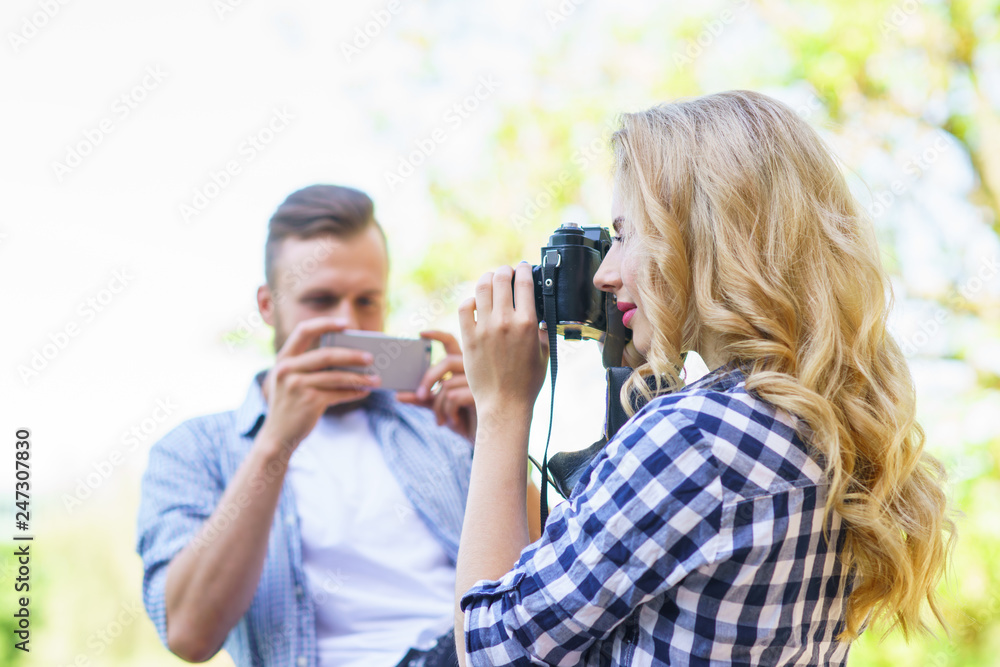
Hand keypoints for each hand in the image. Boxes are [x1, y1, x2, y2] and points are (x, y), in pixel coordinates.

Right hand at [259, 317, 380, 450]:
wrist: (278, 437)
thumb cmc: (292, 405)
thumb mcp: (293, 381)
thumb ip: (311, 367)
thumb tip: (349, 357)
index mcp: (283, 359)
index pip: (303, 331)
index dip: (325, 324)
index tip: (346, 324)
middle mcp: (286, 369)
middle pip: (327, 354)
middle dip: (352, 355)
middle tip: (372, 357)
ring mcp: (296, 386)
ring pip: (336, 376)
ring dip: (359, 377)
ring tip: (376, 379)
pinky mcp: (309, 402)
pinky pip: (338, 393)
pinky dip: (354, 392)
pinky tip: (365, 392)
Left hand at [397, 331, 476, 441]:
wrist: (486, 439)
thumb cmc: (465, 420)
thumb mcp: (440, 407)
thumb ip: (422, 399)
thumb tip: (398, 395)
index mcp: (464, 366)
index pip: (452, 342)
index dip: (437, 335)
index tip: (421, 333)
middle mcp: (474, 370)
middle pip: (446, 362)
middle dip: (429, 378)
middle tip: (420, 395)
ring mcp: (480, 382)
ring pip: (447, 385)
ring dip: (437, 406)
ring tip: (441, 420)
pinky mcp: (482, 396)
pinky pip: (453, 398)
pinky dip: (448, 412)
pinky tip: (453, 421)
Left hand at [458, 264, 548, 415]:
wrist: (504, 404)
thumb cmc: (527, 383)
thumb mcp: (544, 353)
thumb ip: (542, 330)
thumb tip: (539, 315)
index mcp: (527, 323)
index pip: (524, 283)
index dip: (523, 270)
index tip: (523, 268)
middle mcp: (504, 322)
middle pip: (501, 279)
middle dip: (505, 270)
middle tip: (506, 272)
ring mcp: (484, 328)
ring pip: (481, 288)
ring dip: (487, 279)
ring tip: (490, 280)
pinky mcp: (468, 338)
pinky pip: (465, 307)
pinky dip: (470, 300)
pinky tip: (475, 303)